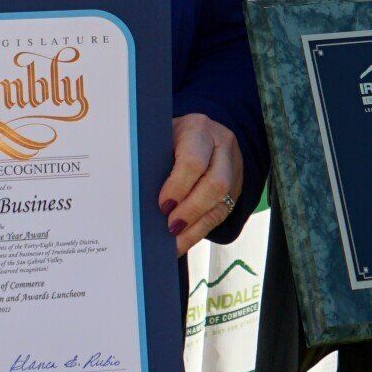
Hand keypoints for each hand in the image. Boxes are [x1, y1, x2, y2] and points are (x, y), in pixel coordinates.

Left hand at [158, 113, 243, 255]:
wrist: (201, 133)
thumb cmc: (171, 138)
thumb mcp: (162, 139)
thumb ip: (154, 160)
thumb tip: (136, 194)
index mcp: (198, 129)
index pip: (193, 161)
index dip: (178, 186)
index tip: (162, 205)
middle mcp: (222, 147)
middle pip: (214, 184)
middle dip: (190, 210)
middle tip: (169, 227)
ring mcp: (233, 169)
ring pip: (221, 202)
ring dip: (195, 226)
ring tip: (174, 241)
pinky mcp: (235, 189)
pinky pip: (221, 214)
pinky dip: (199, 231)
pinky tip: (182, 242)